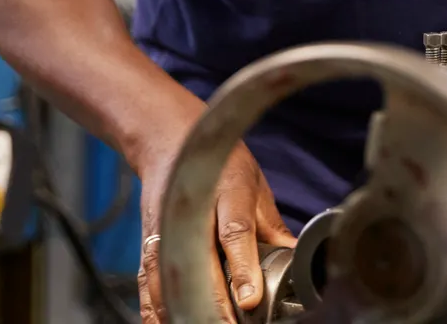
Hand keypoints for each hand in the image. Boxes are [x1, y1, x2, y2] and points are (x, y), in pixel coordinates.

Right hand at [137, 138, 295, 323]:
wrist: (169, 139)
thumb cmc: (220, 165)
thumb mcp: (254, 186)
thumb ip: (272, 227)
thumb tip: (298, 260)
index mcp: (226, 192)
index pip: (234, 232)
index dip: (243, 267)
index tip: (250, 298)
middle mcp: (191, 212)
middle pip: (200, 264)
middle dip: (215, 302)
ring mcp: (164, 230)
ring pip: (169, 278)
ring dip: (184, 309)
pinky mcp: (148, 244)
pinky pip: (147, 284)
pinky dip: (155, 310)